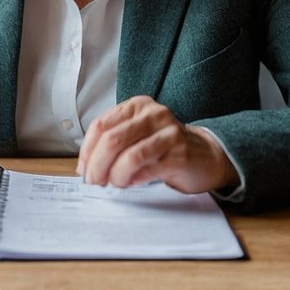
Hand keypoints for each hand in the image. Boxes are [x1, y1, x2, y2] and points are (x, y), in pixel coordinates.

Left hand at [76, 95, 238, 194]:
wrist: (206, 155)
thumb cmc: (165, 147)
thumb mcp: (137, 135)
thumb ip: (113, 143)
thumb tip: (85, 166)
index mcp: (138, 106)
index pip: (101, 125)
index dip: (87, 150)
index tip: (83, 168)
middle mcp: (153, 114)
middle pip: (111, 139)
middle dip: (96, 165)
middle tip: (94, 181)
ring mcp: (168, 132)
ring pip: (128, 155)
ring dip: (114, 175)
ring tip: (114, 183)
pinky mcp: (179, 154)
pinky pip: (147, 168)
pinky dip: (133, 178)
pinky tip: (132, 182)